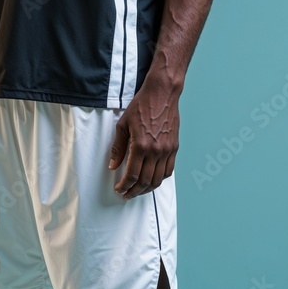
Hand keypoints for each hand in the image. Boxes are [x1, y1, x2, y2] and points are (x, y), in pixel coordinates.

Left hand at [108, 76, 179, 198]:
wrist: (162, 94)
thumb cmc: (141, 106)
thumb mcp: (123, 124)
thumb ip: (118, 147)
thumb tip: (113, 165)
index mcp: (141, 145)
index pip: (132, 175)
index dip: (124, 186)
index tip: (119, 189)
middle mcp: (156, 151)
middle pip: (145, 181)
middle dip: (134, 191)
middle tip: (126, 194)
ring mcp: (167, 150)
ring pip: (158, 179)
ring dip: (147, 189)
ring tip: (138, 190)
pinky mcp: (174, 148)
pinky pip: (169, 170)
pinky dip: (160, 179)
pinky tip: (153, 179)